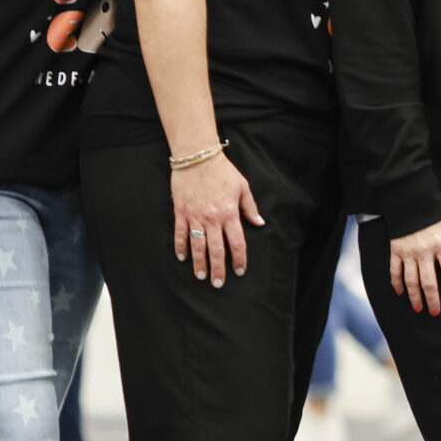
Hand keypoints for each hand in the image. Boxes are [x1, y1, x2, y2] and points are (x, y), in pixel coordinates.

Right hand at [172, 151, 263, 287]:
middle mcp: (213, 219)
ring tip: (201, 276)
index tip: (239, 271)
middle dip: (218, 269)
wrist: (198, 157)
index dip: (239, 259)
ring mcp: (195, 217)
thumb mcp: (242, 187)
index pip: (237, 242)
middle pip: (216, 250)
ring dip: (199, 263)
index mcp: (230, 213)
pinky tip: (182, 258)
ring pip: (198, 246)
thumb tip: (259, 223)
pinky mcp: (181, 212)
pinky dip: (180, 247)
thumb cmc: (222, 171)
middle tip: (218, 283)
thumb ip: (250, 207)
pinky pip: (180, 234)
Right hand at [389, 211, 440, 314]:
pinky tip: (399, 292)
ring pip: (411, 280)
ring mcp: (408, 252)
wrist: (409, 197)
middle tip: (435, 312)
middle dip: (432, 299)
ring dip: (414, 296)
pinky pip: (395, 271)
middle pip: (429, 282)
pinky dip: (396, 283)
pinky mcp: (395, 250)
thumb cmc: (434, 206)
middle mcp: (424, 252)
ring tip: (418, 308)